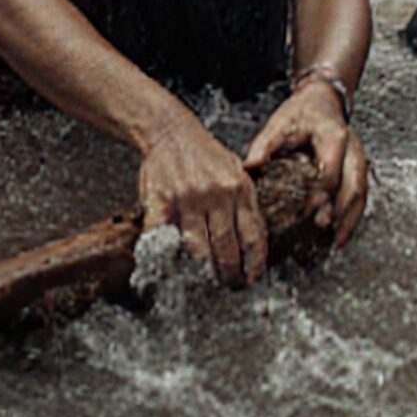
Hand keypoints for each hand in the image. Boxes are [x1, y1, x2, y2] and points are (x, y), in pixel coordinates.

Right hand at [136, 113, 267, 286]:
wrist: (169, 131)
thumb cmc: (204, 154)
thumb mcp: (235, 171)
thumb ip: (245, 202)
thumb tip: (253, 243)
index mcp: (239, 188)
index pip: (253, 235)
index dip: (255, 263)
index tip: (252, 279)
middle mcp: (216, 194)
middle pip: (227, 248)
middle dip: (229, 274)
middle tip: (229, 285)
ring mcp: (188, 198)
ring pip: (198, 249)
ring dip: (203, 271)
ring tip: (205, 281)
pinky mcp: (161, 201)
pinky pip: (163, 238)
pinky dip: (166, 255)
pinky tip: (170, 267)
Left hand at [244, 82, 370, 248]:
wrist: (322, 98)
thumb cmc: (301, 111)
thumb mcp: (280, 123)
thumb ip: (264, 145)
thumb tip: (249, 167)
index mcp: (333, 138)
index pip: (330, 173)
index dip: (320, 196)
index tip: (309, 214)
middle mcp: (352, 150)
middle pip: (353, 187)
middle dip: (342, 214)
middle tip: (327, 234)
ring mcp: (358, 159)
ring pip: (360, 193)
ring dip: (351, 220)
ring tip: (338, 242)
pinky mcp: (357, 168)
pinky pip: (360, 194)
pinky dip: (352, 215)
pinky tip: (342, 232)